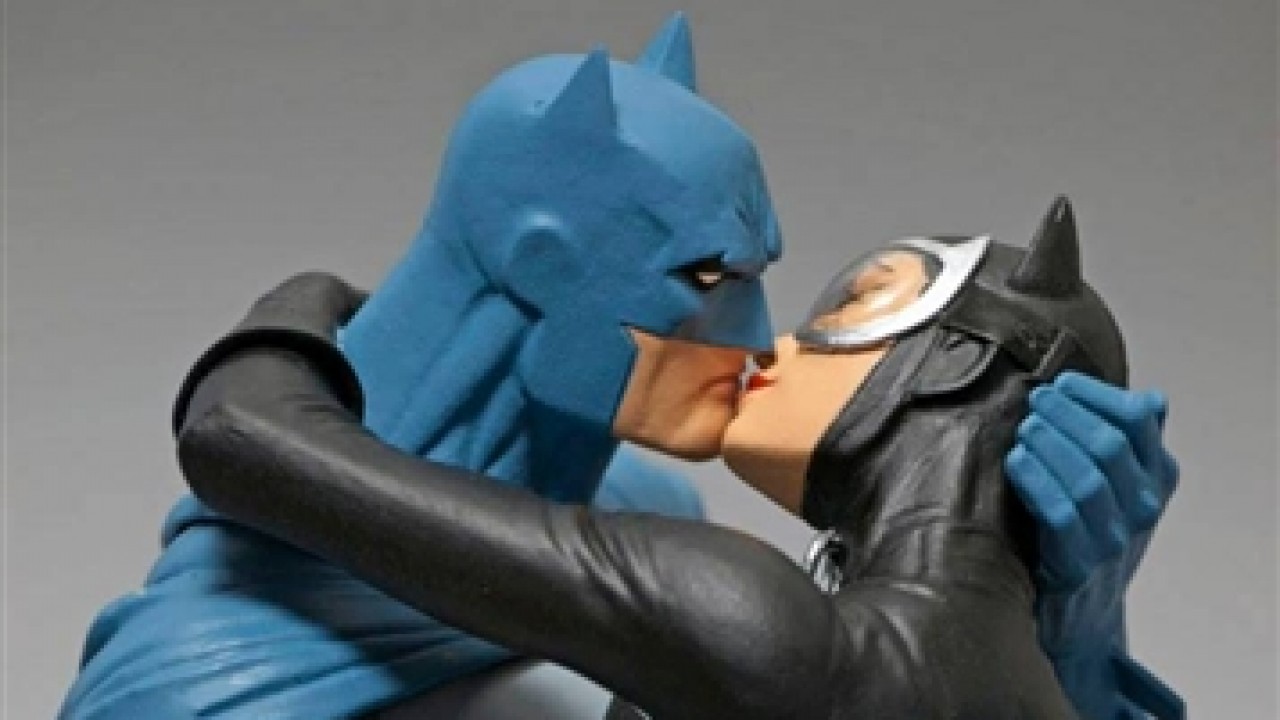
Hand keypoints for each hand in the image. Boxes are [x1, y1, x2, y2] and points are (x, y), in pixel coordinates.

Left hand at [1004, 371, 1181, 717]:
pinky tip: (1016, 462)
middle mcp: (1142, 509)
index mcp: (1156, 479)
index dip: (1097, 394)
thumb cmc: (1092, 534)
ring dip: (1049, 444)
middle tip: (1036, 400)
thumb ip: (1129, 443)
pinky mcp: (1076, 566)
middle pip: (1109, 445)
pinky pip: (1060, 516)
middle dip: (1067, 414)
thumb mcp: (1121, 488)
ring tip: (1025, 428)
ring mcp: (1112, 541)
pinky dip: (1037, 482)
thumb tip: (1150, 398)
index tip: (1062, 382)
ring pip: (1087, 479)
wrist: (1081, 614)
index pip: (1140, 420)